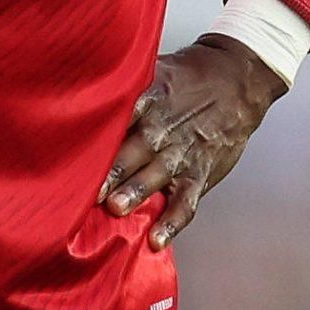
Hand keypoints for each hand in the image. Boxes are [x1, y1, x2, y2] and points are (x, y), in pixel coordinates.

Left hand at [96, 35, 286, 248]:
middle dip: (113, 168)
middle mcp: (162, 127)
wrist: (236, 81)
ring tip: (117, 207)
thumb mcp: (155, 69)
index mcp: (149, 99)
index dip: (99, 131)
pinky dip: (173, 221)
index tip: (75, 147)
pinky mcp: (200, 172)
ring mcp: (182, 152)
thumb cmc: (187, 78)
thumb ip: (122, 85)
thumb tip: (72, 88)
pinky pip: (186, 200)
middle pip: (135, 147)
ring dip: (137, 190)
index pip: (120, 114)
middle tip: (90, 186)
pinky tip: (156, 240)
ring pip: (157, 174)